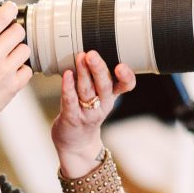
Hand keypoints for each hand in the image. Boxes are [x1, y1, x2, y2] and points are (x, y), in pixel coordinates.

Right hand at [0, 1, 32, 130]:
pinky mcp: (14, 86)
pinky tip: (11, 70)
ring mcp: (6, 71)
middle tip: (7, 35)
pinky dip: (22, 69)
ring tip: (9, 54)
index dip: (8, 9)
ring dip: (18, 49)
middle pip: (18, 30)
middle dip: (13, 30)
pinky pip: (28, 69)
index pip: (2, 17)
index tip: (8, 9)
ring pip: (25, 48)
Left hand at [51, 51, 135, 174]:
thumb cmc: (86, 112)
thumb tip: (91, 49)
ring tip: (80, 58)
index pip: (125, 86)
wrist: (76, 143)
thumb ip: (98, 76)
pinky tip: (67, 74)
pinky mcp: (72, 117)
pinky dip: (68, 87)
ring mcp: (87, 112)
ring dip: (83, 73)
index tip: (121, 66)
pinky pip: (70, 101)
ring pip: (87, 91)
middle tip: (92, 54)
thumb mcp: (99, 96)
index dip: (126, 77)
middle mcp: (103, 104)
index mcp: (111, 96)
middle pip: (104, 86)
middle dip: (99, 69)